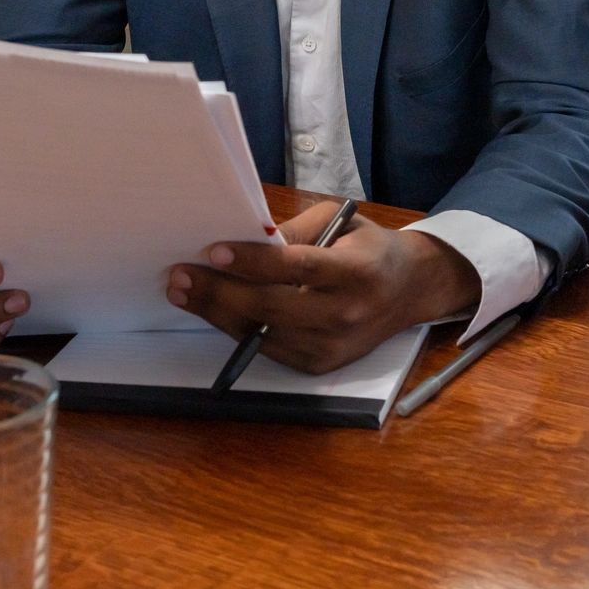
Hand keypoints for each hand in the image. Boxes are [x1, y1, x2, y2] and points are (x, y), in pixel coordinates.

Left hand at [167, 200, 481, 374]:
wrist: (409, 291)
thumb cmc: (368, 248)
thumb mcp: (339, 223)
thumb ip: (295, 231)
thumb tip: (244, 240)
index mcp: (357, 271)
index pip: (298, 268)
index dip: (254, 262)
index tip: (214, 252)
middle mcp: (346, 313)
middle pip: (272, 308)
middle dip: (220, 292)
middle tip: (180, 275)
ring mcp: (333, 346)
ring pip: (263, 333)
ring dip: (217, 313)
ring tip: (183, 291)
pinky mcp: (320, 365)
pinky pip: (268, 348)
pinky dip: (237, 329)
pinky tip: (214, 309)